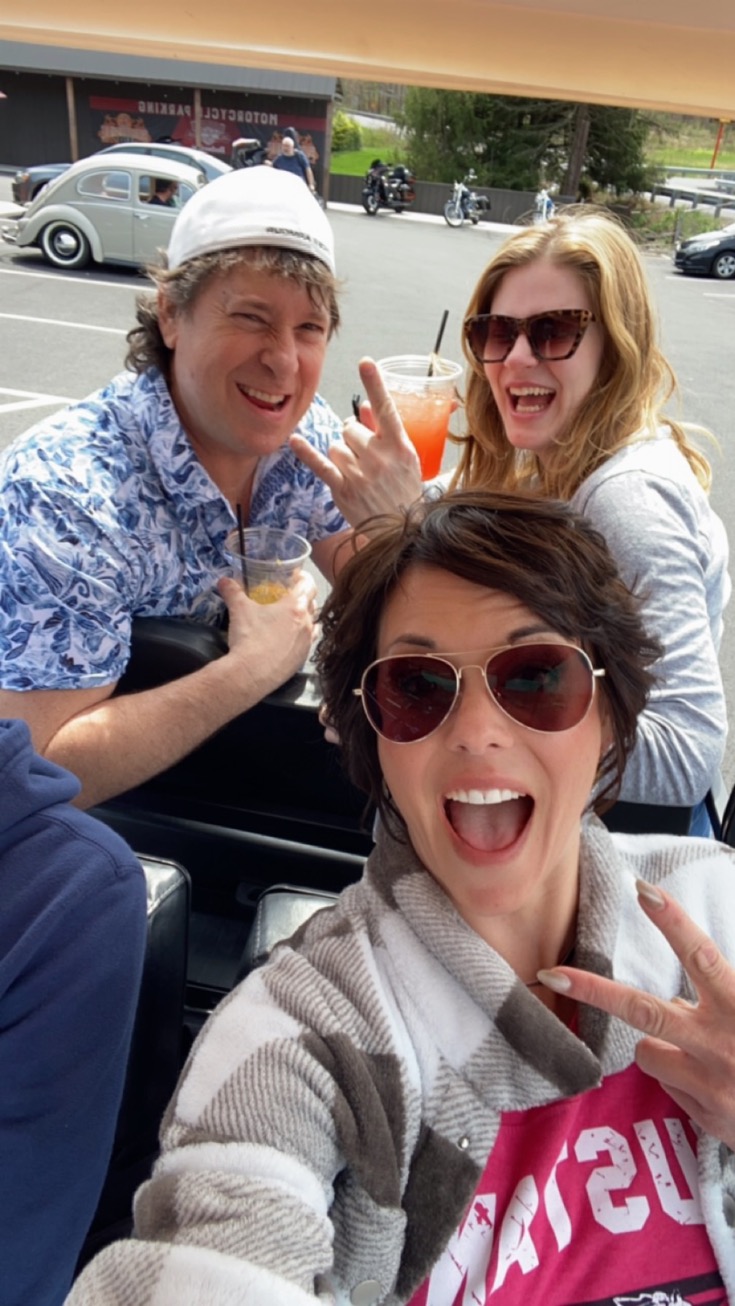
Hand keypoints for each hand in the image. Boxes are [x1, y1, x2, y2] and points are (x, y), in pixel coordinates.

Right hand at [218, 572, 317, 701]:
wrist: (251, 673)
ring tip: (291, 618)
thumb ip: (232, 592)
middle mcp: (306, 623)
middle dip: (302, 597)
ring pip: (313, 624)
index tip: (295, 577)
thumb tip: (224, 581)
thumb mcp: (239, 610)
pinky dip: (302, 637)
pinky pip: (307, 643)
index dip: (303, 578)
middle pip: (312, 604)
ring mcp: (306, 643)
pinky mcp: (302, 660)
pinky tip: (290, 639)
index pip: (308, 585)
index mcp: (295, 607)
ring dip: (305, 618)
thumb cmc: (249, 637)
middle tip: (289, 596)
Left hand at [289, 357, 422, 528]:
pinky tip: (295, 441)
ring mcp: (361, 473)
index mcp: (400, 445)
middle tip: (364, 456)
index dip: (375, 384)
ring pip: (336, 445)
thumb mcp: (406, 458)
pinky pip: (321, 464)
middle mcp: (380, 456)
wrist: (402, 530)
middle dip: (352, 437)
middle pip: (350, 427)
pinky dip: (307, 452)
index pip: (387, 408)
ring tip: (357, 472)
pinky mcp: (344, 489)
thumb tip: (365, 406)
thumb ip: (385, 430)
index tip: (365, 362)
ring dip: (341, 454)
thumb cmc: (404, 490)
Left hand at [539, 880, 734, 1148]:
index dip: (672, 922)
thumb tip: (690, 978)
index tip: (642, 890)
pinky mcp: (703, 1115)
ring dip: (662, 1048)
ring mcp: (710, 1084)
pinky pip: (668, 1085)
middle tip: (553, 973)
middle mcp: (722, 1043)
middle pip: (644, 1010)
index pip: (702, 956)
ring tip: (704, 1055)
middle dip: (593, 990)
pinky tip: (714, 1084)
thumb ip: (727, 988)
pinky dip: (681, 1078)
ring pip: (648, 1052)